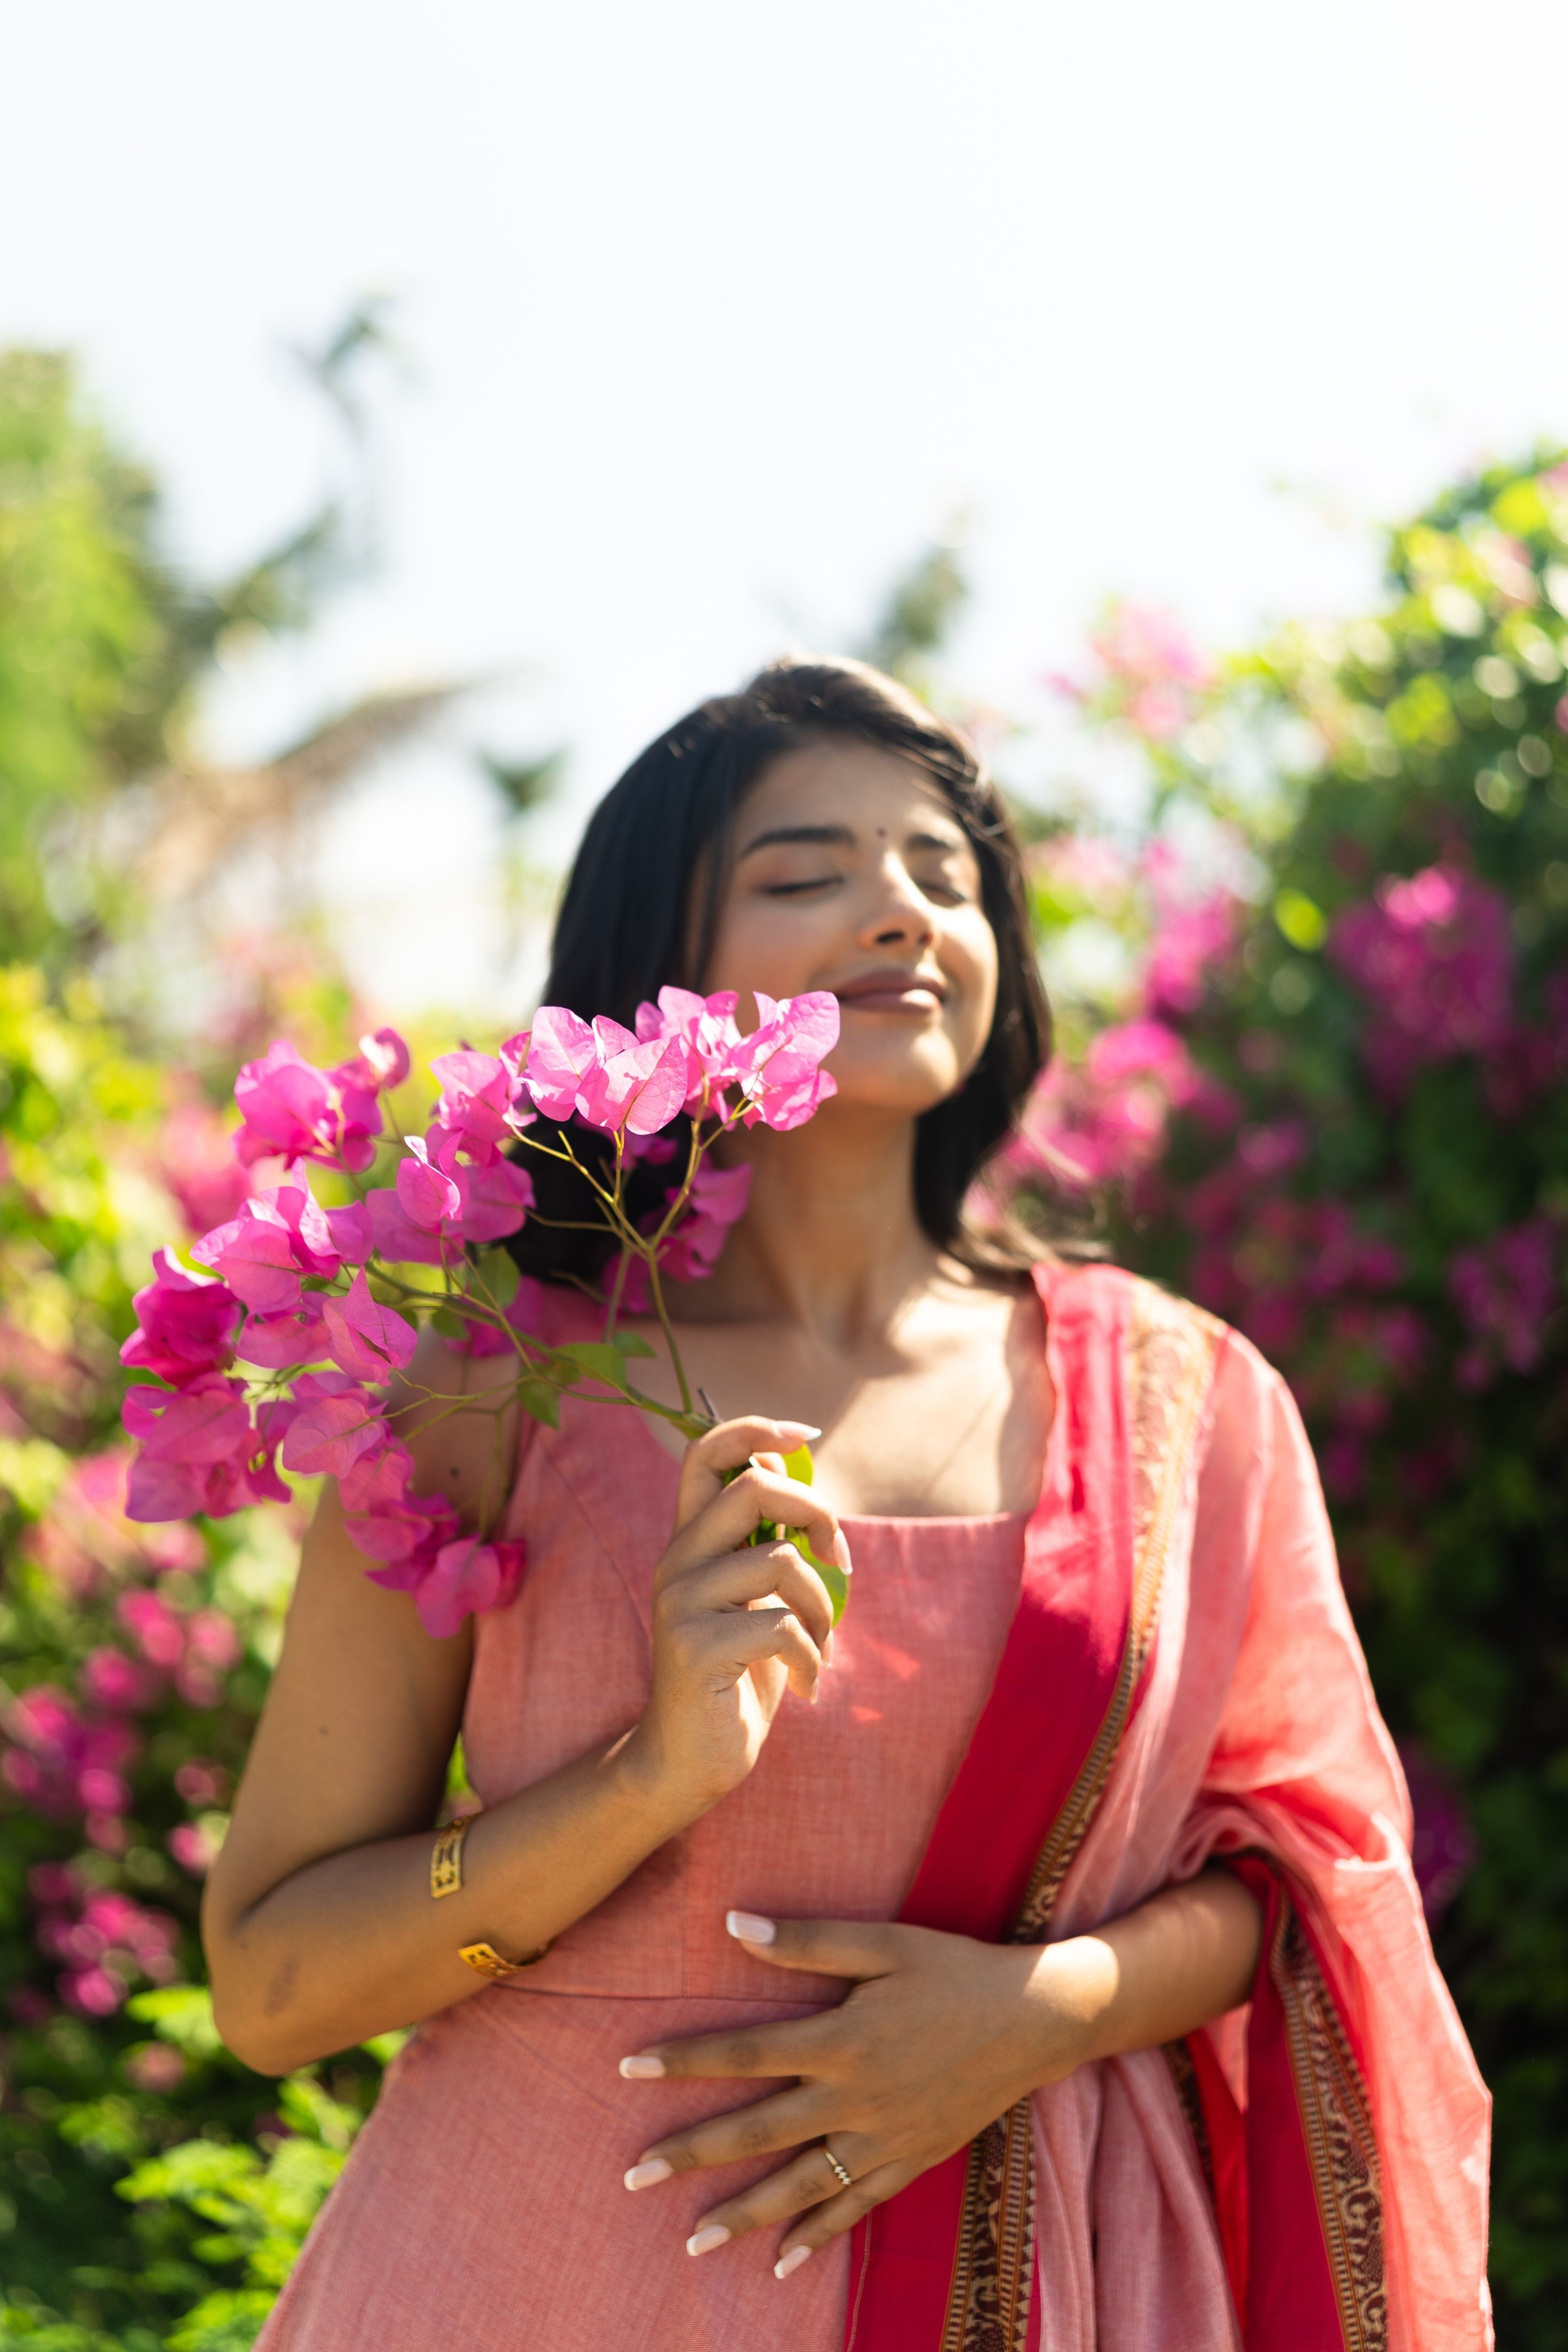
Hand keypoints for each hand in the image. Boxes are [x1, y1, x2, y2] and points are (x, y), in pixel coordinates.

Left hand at [617, 1913, 1103, 2278]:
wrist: (1034, 2019)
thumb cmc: (953, 1970)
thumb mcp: (883, 1944)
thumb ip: (808, 1941)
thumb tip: (734, 1925)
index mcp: (839, 2038)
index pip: (744, 2052)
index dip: (684, 2059)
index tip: (627, 2067)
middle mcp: (853, 2097)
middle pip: (756, 2131)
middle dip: (690, 2154)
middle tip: (632, 2178)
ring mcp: (882, 2137)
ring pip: (799, 2185)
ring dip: (742, 2214)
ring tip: (691, 2241)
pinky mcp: (909, 2160)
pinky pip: (854, 2207)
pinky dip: (817, 2236)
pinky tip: (781, 2262)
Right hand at [620, 1420, 851, 1823]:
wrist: (693, 1759)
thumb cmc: (739, 1674)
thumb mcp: (756, 1597)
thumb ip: (766, 1539)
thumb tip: (793, 1472)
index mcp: (691, 1541)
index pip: (704, 1453)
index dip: (753, 1428)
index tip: (804, 1432)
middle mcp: (677, 1560)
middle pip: (752, 1486)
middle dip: (816, 1513)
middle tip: (840, 1560)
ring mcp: (679, 1602)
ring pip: (779, 1560)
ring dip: (822, 1606)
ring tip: (819, 1646)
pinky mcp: (694, 1647)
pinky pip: (780, 1625)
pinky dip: (812, 1656)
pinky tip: (807, 1684)